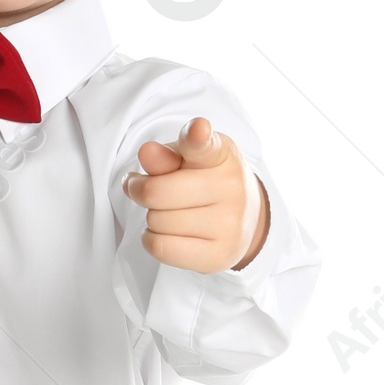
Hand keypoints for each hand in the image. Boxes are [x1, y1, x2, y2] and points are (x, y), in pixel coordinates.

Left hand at [122, 116, 268, 272]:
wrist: (244, 219)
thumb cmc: (205, 181)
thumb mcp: (187, 159)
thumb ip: (165, 156)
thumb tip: (147, 153)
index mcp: (222, 154)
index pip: (204, 145)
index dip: (197, 136)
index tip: (198, 128)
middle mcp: (231, 188)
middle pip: (156, 192)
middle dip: (140, 190)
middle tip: (141, 187)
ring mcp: (229, 225)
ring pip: (157, 222)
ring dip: (151, 217)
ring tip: (165, 211)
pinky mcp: (219, 256)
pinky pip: (162, 248)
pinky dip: (151, 240)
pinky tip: (164, 232)